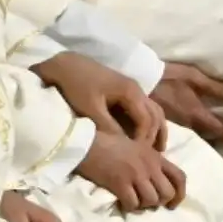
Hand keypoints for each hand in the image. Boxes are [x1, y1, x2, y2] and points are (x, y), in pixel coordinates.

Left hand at [31, 51, 164, 146]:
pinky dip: (149, 123)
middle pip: (155, 116)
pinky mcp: (126, 91)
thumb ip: (108, 127)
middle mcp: (137, 90)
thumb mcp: (90, 109)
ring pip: (154, 111)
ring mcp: (133, 89)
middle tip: (148, 157)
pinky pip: (145, 109)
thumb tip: (124, 146)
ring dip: (156, 130)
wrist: (65, 64)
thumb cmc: (76, 86)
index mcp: (130, 92)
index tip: (137, 155)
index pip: (146, 120)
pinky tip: (144, 135)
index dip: (143, 139)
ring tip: (156, 149)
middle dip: (153, 137)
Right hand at [76, 129, 186, 211]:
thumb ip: (148, 161)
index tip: (172, 204)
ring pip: (152, 201)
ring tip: (133, 201)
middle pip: (167, 193)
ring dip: (143, 205)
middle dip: (159, 202)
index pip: (180, 177)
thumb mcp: (136, 147)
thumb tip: (155, 182)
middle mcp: (149, 165)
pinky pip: (132, 204)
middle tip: (146, 203)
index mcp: (155, 156)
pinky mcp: (120, 183)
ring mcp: (135, 174)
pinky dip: (128, 207)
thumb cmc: (107, 143)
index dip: (180, 194)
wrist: (85, 143)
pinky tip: (121, 202)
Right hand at [151, 61, 222, 156]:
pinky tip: (207, 128)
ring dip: (217, 138)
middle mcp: (190, 124)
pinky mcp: (171, 122)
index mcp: (197, 114)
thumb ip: (213, 86)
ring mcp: (180, 125)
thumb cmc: (165, 76)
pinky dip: (203, 131)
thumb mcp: (191, 76)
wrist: (137, 80)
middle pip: (214, 138)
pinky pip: (192, 131)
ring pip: (203, 135)